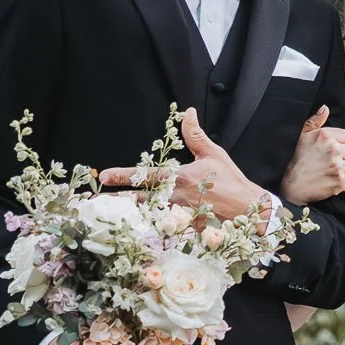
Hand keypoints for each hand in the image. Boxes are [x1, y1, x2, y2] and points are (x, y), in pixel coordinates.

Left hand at [101, 108, 264, 221]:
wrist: (249, 210)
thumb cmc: (231, 181)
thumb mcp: (213, 154)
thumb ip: (195, 134)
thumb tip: (187, 112)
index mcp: (180, 177)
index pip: (145, 175)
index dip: (122, 175)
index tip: (103, 175)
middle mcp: (176, 197)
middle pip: (139, 199)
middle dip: (116, 200)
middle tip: (95, 200)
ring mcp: (179, 215)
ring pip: (147, 216)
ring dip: (127, 215)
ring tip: (107, 216)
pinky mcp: (186, 229)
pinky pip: (163, 230)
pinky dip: (148, 231)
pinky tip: (132, 233)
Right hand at [280, 105, 344, 203]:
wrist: (290, 186)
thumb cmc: (294, 160)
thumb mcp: (301, 135)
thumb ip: (314, 121)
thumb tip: (325, 108)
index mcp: (326, 135)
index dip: (342, 145)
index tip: (334, 152)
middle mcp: (333, 149)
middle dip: (343, 158)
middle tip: (329, 164)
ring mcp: (337, 165)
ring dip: (342, 171)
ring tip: (327, 173)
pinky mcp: (339, 181)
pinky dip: (342, 184)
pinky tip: (330, 182)